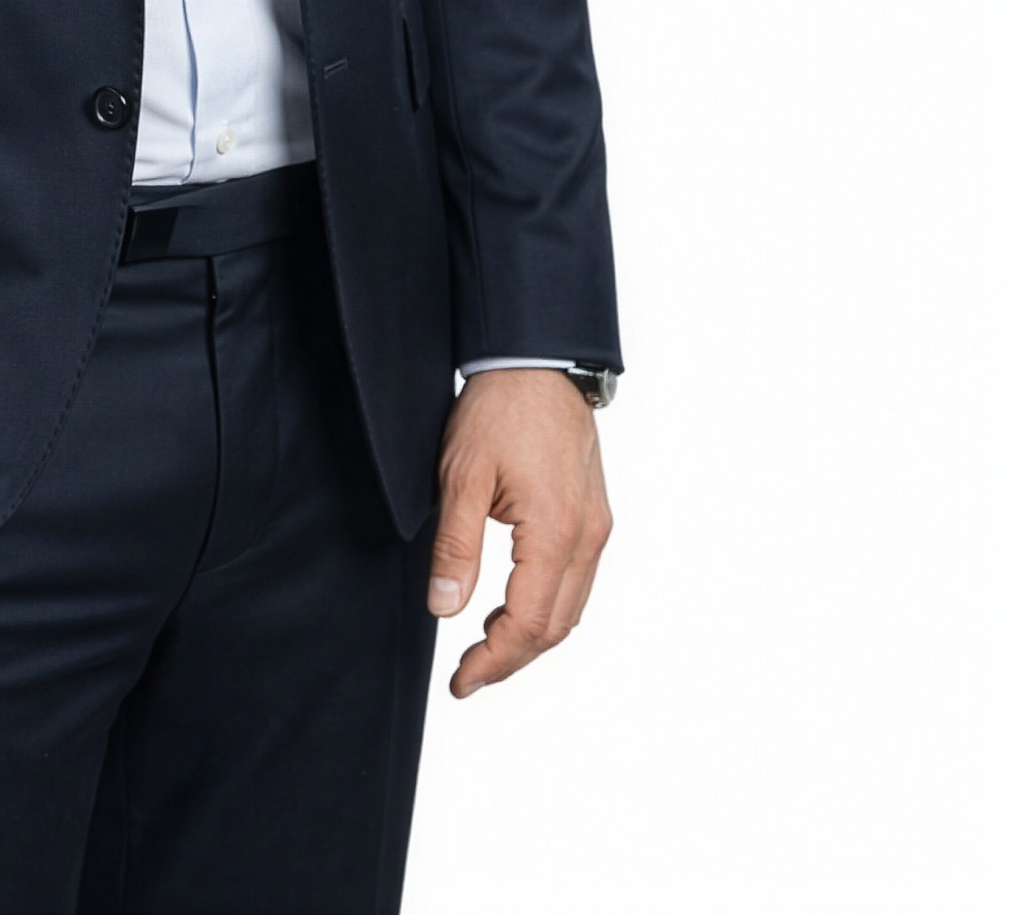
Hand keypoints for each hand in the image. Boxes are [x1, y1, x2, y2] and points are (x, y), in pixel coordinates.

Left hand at [428, 370, 611, 696]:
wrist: (537, 359)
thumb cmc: (498, 409)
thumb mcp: (461, 475)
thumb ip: (455, 547)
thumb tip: (444, 609)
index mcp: (556, 532)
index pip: (528, 625)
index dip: (493, 661)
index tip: (461, 682)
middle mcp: (587, 537)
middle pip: (556, 627)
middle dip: (512, 659)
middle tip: (468, 675)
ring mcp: (596, 526)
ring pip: (572, 608)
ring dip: (532, 637)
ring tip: (486, 649)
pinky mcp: (594, 514)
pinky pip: (577, 581)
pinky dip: (548, 607)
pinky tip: (515, 607)